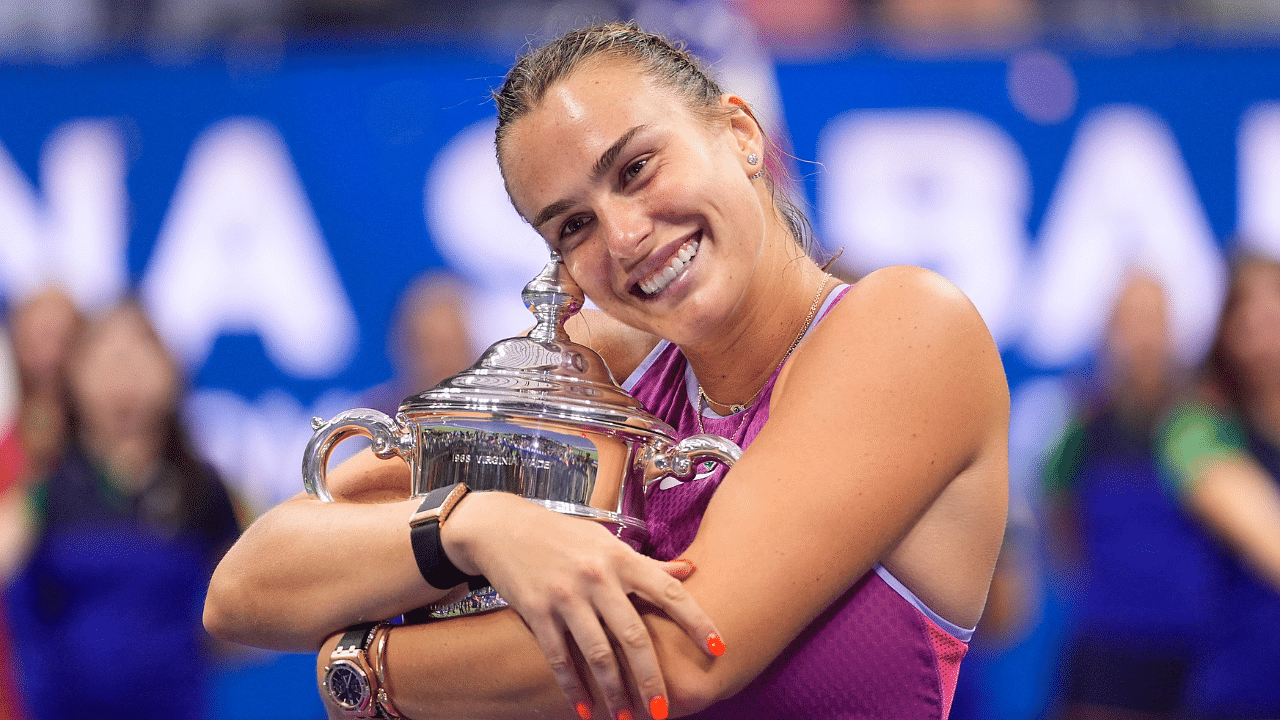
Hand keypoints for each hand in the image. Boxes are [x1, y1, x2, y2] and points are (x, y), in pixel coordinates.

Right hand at [442, 491, 722, 719]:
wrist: (503, 527)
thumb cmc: (563, 536)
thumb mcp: (606, 542)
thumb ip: (646, 563)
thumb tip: (689, 571)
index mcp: (620, 558)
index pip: (668, 591)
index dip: (696, 621)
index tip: (719, 649)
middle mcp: (597, 577)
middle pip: (634, 636)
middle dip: (651, 678)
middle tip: (664, 711)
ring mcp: (566, 595)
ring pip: (598, 653)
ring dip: (614, 692)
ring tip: (625, 718)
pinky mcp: (537, 611)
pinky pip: (560, 657)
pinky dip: (573, 687)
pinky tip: (584, 709)